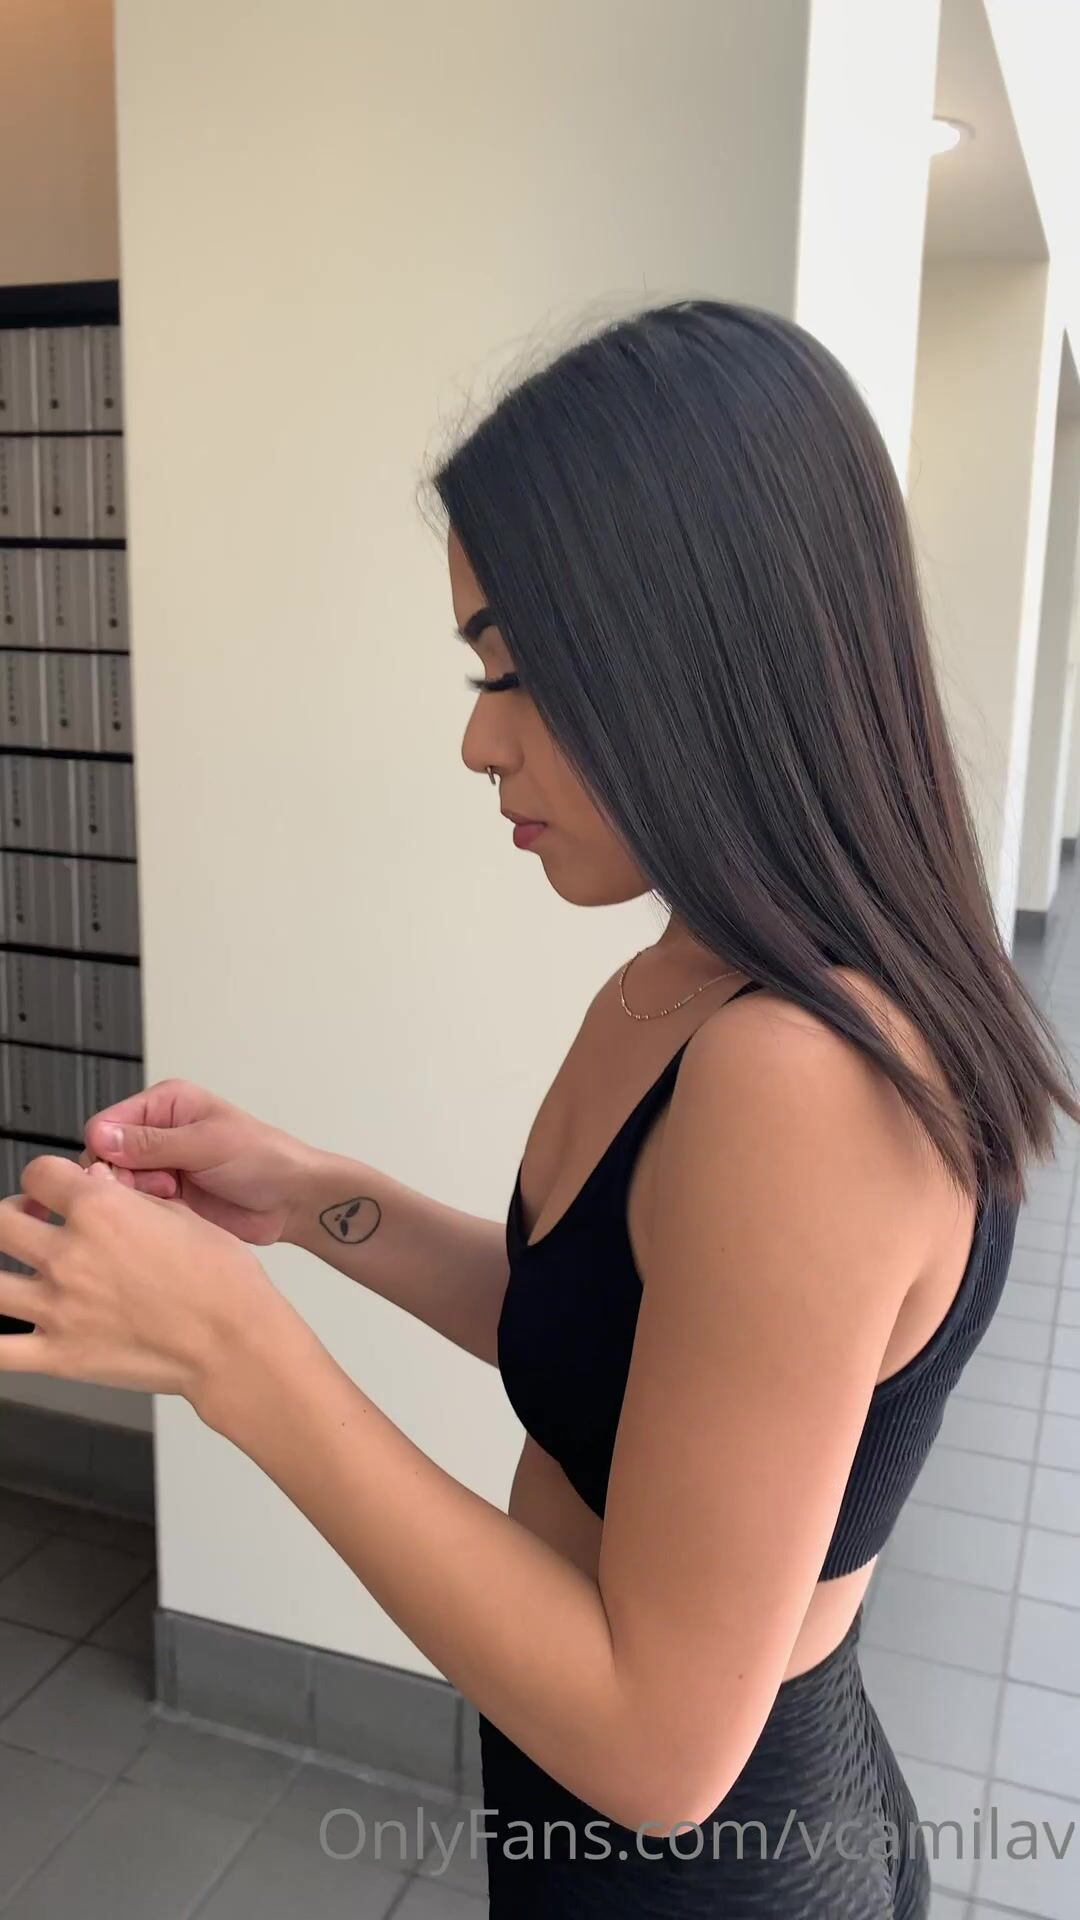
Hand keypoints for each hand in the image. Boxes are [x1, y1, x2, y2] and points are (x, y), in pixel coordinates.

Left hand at [0, 1154, 286, 1418]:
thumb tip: (101, 1185)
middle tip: (25, 1223)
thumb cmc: (221, 1282)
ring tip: (12, 1275)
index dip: (45, 1176)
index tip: (51, 1188)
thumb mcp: (182, 1215)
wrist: (233, 1341)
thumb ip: (129, 1198)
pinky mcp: (60, 1354)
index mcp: (100, 1211)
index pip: (39, 1173)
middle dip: (9, 1215)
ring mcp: (59, 1306)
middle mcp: (70, 1255)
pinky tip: (3, 1332)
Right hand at [80, 1080, 313, 1245]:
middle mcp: (158, 1133)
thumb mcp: (207, 1144)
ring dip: (139, 1197)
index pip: (105, 1124)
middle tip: (160, 1186)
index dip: (109, 1151)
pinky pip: (138, 1208)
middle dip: (124, 1178)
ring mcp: (162, 1166)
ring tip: (173, 1198)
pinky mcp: (168, 1197)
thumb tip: (101, 1136)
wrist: (291, 1201)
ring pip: (119, 1187)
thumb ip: (152, 1143)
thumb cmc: (264, 1159)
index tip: (134, 1170)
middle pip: (106, 1158)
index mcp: (166, 1104)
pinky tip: (176, 1212)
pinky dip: (149, 1213)